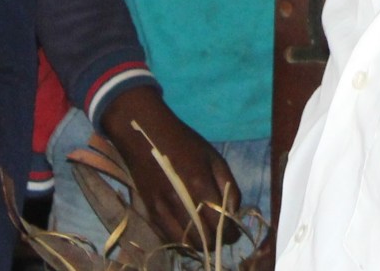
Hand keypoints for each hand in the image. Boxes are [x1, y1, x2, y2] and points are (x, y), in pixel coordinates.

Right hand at [102, 86, 242, 251]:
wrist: (144, 134)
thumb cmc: (184, 143)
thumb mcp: (214, 157)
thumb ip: (229, 186)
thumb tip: (234, 213)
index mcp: (200, 185)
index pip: (221, 226)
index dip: (231, 234)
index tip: (234, 232)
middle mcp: (181, 202)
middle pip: (204, 241)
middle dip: (217, 242)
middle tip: (221, 234)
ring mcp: (163, 210)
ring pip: (186, 245)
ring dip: (199, 245)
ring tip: (205, 234)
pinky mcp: (149, 213)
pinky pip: (169, 239)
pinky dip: (181, 241)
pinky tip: (188, 231)